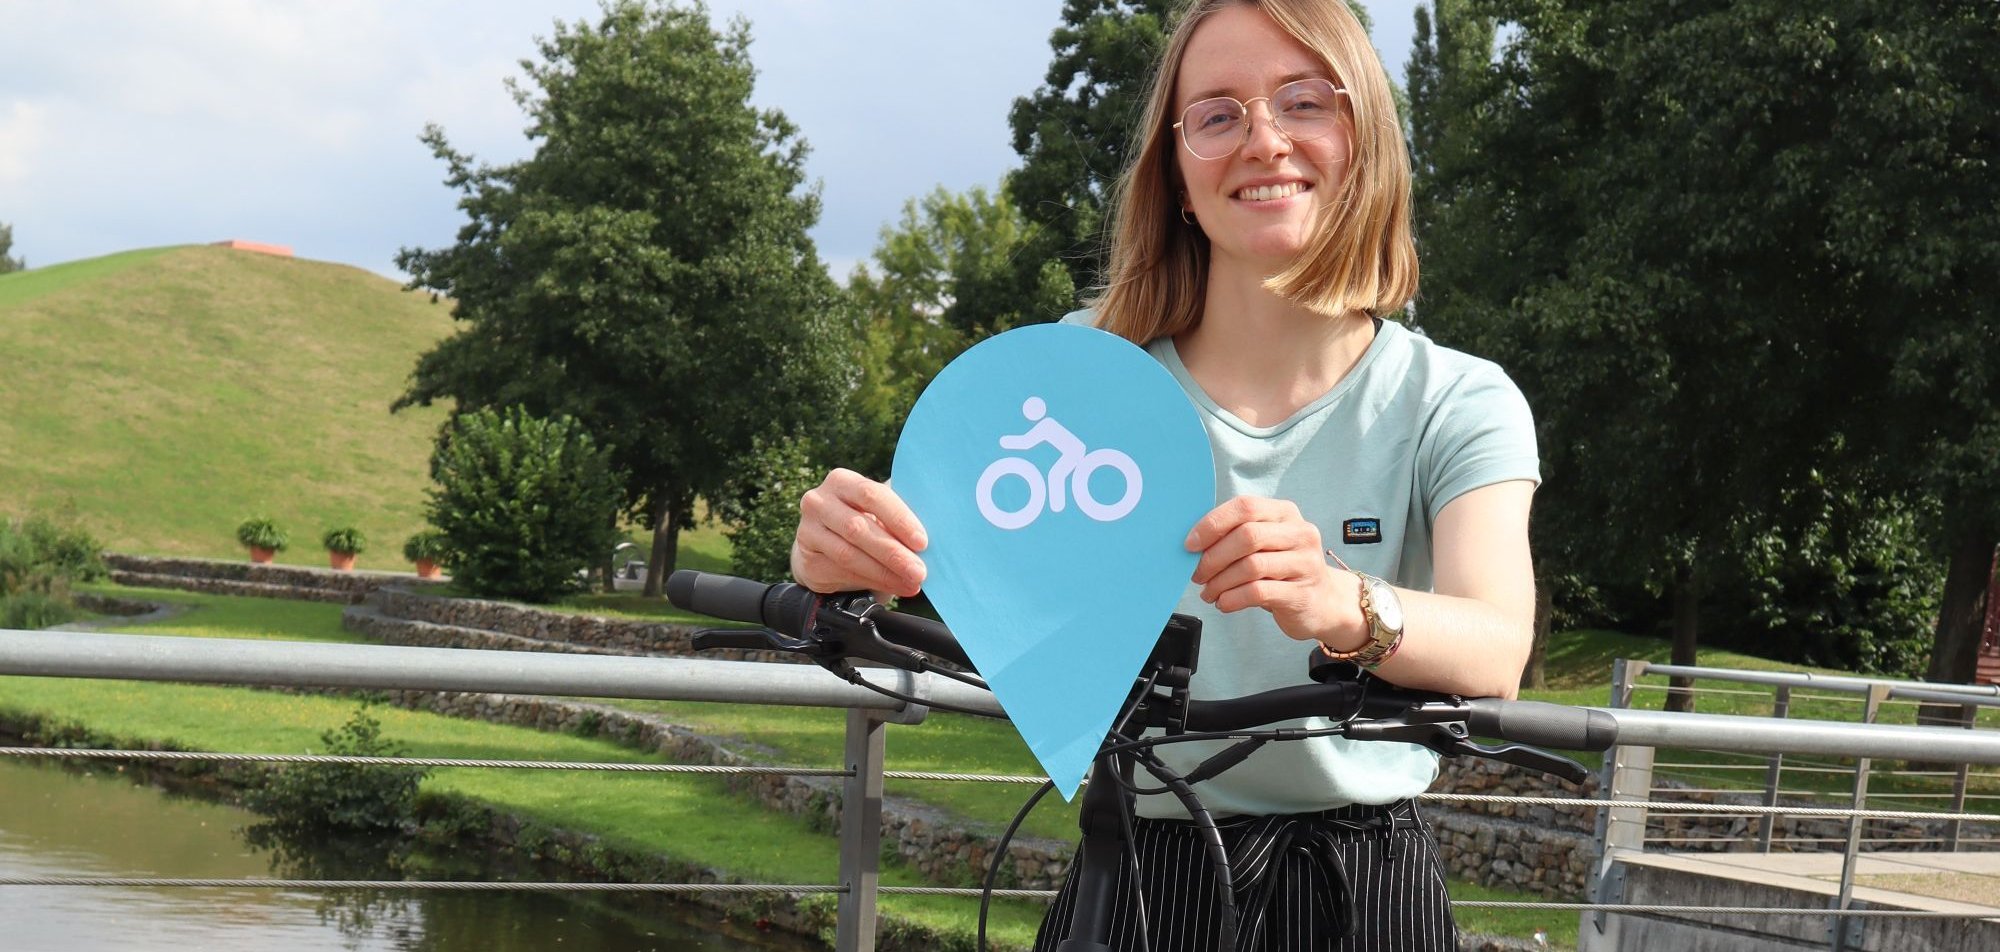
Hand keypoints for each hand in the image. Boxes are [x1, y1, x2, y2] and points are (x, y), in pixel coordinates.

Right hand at [791, 468, 927, 596]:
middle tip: (919, 571)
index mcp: (842, 481)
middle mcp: (819, 501)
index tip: (922, 542)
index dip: (899, 519)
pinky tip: (893, 587)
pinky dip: (870, 582)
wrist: (823, 544)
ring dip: (884, 573)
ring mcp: (808, 530)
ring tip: (910, 583)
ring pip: (849, 555)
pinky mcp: (806, 558)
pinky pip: (841, 573)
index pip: (872, 496)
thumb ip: (899, 513)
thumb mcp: (878, 510)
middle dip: (893, 553)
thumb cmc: (863, 520)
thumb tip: (939, 529)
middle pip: (859, 528)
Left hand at [1184, 496, 1362, 648]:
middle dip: (1213, 557)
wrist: (1325, 603)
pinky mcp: (1302, 593)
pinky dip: (1233, 598)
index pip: (1245, 507)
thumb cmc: (1284, 570)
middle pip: (1247, 536)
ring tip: (1209, 593)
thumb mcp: (1267, 544)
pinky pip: (1258, 592)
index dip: (1213, 524)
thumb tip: (1193, 545)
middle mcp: (1300, 533)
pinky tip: (1224, 603)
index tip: (1190, 544)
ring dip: (1220, 582)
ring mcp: (1305, 563)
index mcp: (1285, 513)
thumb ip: (1238, 535)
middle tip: (1197, 574)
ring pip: (1251, 566)